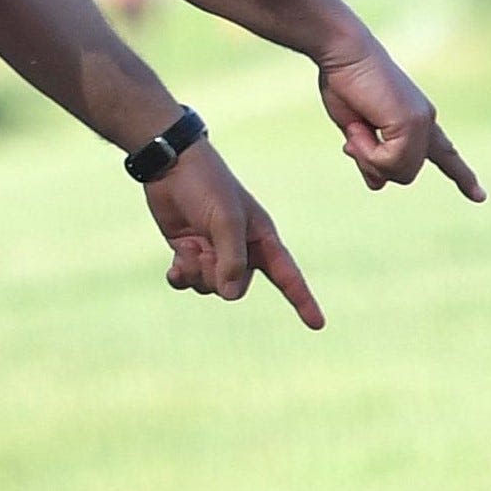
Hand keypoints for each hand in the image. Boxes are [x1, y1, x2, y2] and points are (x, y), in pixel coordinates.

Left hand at [144, 142, 324, 330]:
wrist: (171, 165)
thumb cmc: (207, 185)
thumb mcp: (226, 219)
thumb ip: (232, 259)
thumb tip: (228, 293)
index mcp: (261, 238)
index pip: (287, 275)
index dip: (303, 300)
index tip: (318, 325)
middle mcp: (240, 250)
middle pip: (236, 288)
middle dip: (217, 277)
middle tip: (204, 252)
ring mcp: (213, 252)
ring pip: (209, 287)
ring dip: (196, 273)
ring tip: (189, 248)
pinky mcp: (190, 251)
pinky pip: (188, 281)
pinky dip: (180, 278)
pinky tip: (175, 268)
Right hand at [317, 37, 484, 200]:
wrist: (342, 51)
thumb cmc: (344, 81)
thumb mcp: (355, 129)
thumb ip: (370, 156)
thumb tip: (378, 185)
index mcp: (415, 119)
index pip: (443, 152)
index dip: (460, 175)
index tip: (480, 197)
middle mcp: (425, 122)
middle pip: (405, 172)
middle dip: (374, 163)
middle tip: (350, 142)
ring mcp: (422, 122)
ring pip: (400, 172)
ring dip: (368, 156)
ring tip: (356, 126)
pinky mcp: (412, 123)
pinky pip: (390, 162)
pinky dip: (367, 152)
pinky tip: (359, 127)